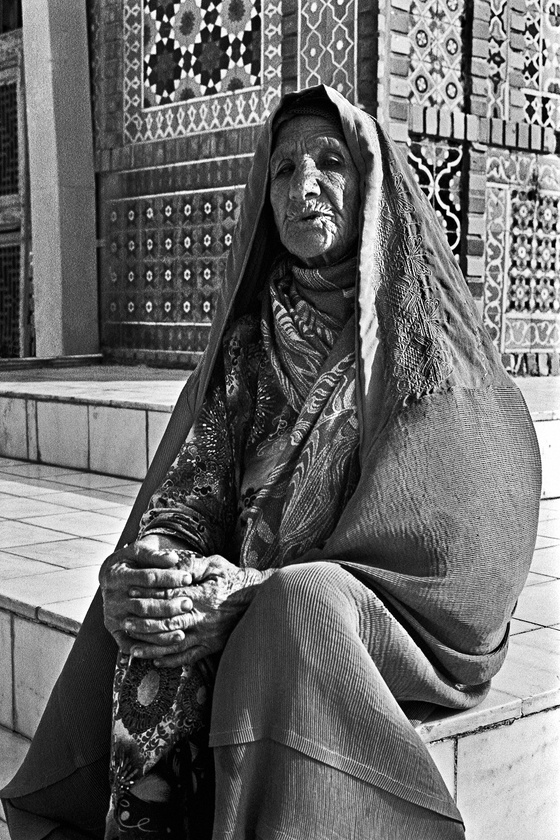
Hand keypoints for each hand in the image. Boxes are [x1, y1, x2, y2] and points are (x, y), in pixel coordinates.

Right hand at [99, 535, 192, 652]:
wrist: (112, 576)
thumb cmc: (131, 562)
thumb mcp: (139, 552)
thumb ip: (154, 555)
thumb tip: (172, 558)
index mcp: (116, 575)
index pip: (147, 578)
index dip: (169, 578)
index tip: (188, 578)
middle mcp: (112, 598)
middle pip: (143, 605)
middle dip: (168, 606)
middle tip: (188, 604)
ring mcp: (112, 617)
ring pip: (139, 626)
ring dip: (163, 629)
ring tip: (183, 629)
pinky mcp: (115, 631)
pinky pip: (131, 644)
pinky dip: (149, 647)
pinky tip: (168, 645)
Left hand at [122, 554, 271, 667]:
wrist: (258, 599)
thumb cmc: (234, 578)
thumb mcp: (215, 564)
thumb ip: (192, 565)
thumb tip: (171, 565)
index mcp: (203, 596)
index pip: (170, 596)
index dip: (149, 594)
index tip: (131, 591)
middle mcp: (203, 618)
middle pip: (167, 622)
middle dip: (144, 623)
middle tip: (125, 621)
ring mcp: (207, 634)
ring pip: (174, 644)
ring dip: (151, 646)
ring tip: (132, 646)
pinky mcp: (212, 646)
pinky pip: (188, 658)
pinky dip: (170, 660)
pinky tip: (155, 660)